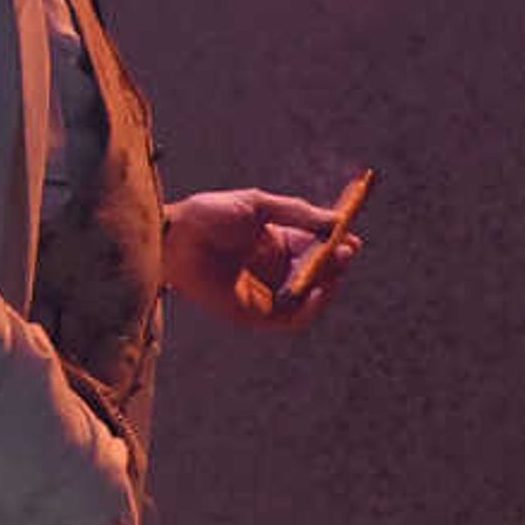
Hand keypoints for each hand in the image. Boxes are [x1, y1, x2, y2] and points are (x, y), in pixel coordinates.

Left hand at [163, 186, 363, 332]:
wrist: (174, 237)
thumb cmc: (208, 215)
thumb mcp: (259, 205)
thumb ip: (298, 214)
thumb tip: (338, 221)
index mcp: (275, 242)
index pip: (315, 248)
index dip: (335, 245)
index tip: (351, 238)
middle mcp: (273, 270)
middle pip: (317, 273)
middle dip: (335, 264)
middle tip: (345, 252)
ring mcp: (265, 293)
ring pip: (309, 298)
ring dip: (327, 285)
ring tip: (333, 268)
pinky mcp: (254, 315)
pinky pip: (291, 319)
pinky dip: (310, 308)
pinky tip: (318, 289)